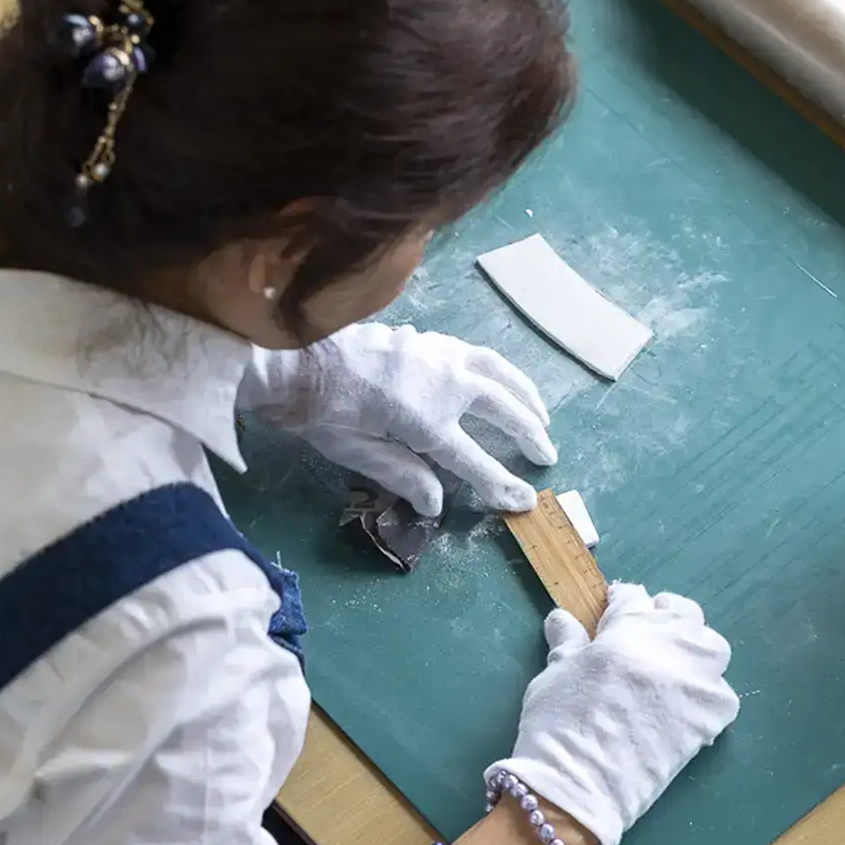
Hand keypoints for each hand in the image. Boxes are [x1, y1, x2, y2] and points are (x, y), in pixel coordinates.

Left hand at [238, 324, 555, 516]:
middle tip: (546, 454)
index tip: (525, 500)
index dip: (501, 484)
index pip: (474, 460)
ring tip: (541, 414)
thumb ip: (401, 476)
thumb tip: (437, 503)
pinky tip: (502, 380)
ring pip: (498, 373)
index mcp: (423, 421)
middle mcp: (442, 385)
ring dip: (525, 395)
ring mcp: (439, 357)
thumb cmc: (320, 411)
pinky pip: (478, 354)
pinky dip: (500, 370)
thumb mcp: (355, 453)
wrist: (297, 357)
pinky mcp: (430, 341)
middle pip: (502, 409)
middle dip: (529, 434)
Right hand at [487, 584, 738, 844]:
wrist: (578, 787)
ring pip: (711, 647)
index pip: (633, 598)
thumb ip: (567, 643)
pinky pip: (722, 694)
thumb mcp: (554, 675)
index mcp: (627, 629)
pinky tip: (688, 703)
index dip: (622, 602)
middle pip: (681, 614)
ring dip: (694, 647)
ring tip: (673, 662)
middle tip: (648, 631)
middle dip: (665, 615)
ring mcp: (694, 682)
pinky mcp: (709, 719)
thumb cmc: (557, 725)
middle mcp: (668, 647)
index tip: (616, 608)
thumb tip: (562, 618)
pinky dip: (708, 693)